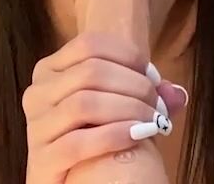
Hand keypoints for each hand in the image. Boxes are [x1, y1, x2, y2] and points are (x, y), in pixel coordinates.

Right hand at [21, 32, 188, 183]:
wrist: (67, 181)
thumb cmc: (94, 138)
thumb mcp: (117, 107)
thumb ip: (146, 96)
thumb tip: (178, 94)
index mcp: (50, 70)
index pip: (90, 44)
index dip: (128, 56)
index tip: (154, 77)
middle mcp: (36, 93)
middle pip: (91, 71)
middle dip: (135, 86)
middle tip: (158, 105)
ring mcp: (36, 127)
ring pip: (84, 104)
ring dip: (127, 110)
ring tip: (153, 123)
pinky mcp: (41, 161)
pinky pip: (77, 143)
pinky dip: (112, 136)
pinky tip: (136, 137)